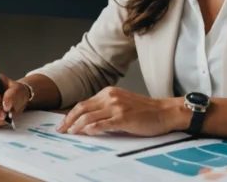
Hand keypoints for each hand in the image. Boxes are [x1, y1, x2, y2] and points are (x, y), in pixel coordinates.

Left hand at [57, 87, 186, 136]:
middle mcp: (110, 97)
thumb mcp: (122, 103)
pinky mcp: (123, 117)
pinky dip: (91, 129)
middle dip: (68, 120)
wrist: (165, 112)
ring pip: (89, 116)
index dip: (71, 114)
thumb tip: (88, 120)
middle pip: (82, 108)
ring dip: (76, 126)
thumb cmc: (146, 111)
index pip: (84, 104)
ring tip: (71, 133)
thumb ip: (106, 108)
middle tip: (61, 130)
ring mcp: (116, 107)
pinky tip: (86, 133)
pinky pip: (102, 123)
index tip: (63, 123)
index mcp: (109, 93)